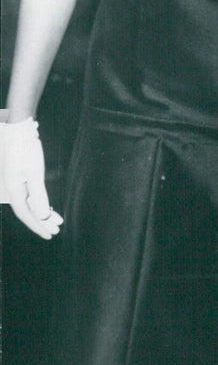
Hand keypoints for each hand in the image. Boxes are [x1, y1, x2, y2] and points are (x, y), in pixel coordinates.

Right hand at [0, 118, 62, 239]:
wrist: (18, 130)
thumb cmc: (26, 150)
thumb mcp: (34, 174)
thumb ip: (38, 197)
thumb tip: (42, 217)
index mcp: (14, 191)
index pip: (26, 214)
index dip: (38, 226)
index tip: (50, 234)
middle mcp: (13, 189)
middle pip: (28, 211)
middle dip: (42, 221)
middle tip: (57, 229)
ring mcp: (15, 183)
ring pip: (29, 203)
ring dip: (42, 212)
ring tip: (57, 220)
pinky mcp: (19, 176)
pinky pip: (29, 195)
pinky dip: (38, 202)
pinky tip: (47, 206)